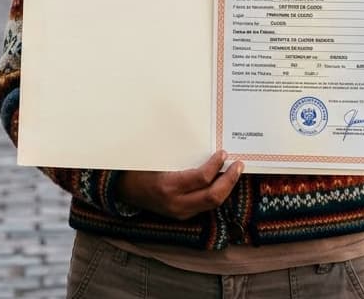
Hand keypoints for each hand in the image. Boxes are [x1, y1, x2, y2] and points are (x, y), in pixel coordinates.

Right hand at [118, 151, 242, 219]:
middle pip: (213, 196)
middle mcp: (176, 203)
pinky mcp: (182, 215)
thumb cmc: (140, 170)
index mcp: (168, 186)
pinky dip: (216, 193)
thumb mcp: (157, 160)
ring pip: (212, 204)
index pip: (202, 178)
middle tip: (238, 165)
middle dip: (229, 180)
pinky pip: (205, 206)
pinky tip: (221, 183)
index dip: (216, 165)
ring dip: (226, 188)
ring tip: (234, 173)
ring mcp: (180, 212)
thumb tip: (205, 148)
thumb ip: (181, 158)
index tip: (223, 154)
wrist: (125, 190)